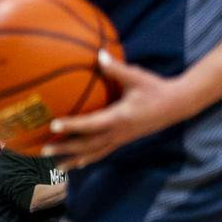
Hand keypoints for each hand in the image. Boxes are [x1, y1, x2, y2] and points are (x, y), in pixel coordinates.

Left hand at [40, 55, 185, 169]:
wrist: (178, 105)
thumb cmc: (155, 88)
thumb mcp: (136, 77)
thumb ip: (116, 68)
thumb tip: (99, 54)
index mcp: (120, 117)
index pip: (91, 124)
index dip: (72, 125)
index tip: (53, 125)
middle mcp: (119, 132)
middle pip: (88, 145)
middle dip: (66, 148)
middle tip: (44, 150)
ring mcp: (121, 138)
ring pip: (94, 152)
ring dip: (74, 159)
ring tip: (56, 167)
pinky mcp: (124, 140)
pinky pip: (103, 152)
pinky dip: (88, 158)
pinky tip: (76, 164)